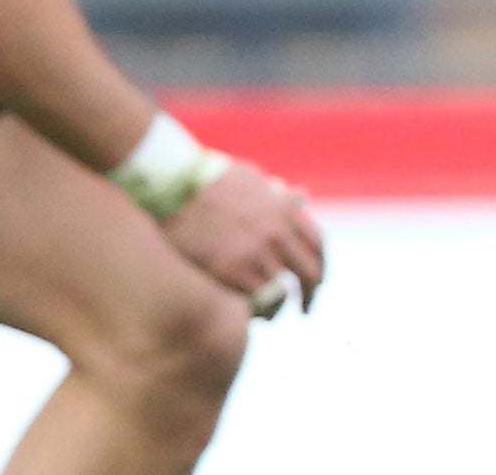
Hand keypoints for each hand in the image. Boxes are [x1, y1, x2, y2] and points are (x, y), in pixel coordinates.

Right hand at [163, 160, 324, 315]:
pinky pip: (253, 303)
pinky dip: (254, 312)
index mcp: (285, 211)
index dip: (320, 267)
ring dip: (277, 308)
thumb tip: (299, 197)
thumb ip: (277, 195)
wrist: (175, 186)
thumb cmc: (209, 180)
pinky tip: (249, 315)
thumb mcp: (252, 179)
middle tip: (305, 308)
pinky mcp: (230, 272)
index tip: (316, 280)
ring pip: (280, 295)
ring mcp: (256, 254)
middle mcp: (277, 235)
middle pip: (308, 275)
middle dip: (309, 294)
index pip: (318, 246)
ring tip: (270, 315)